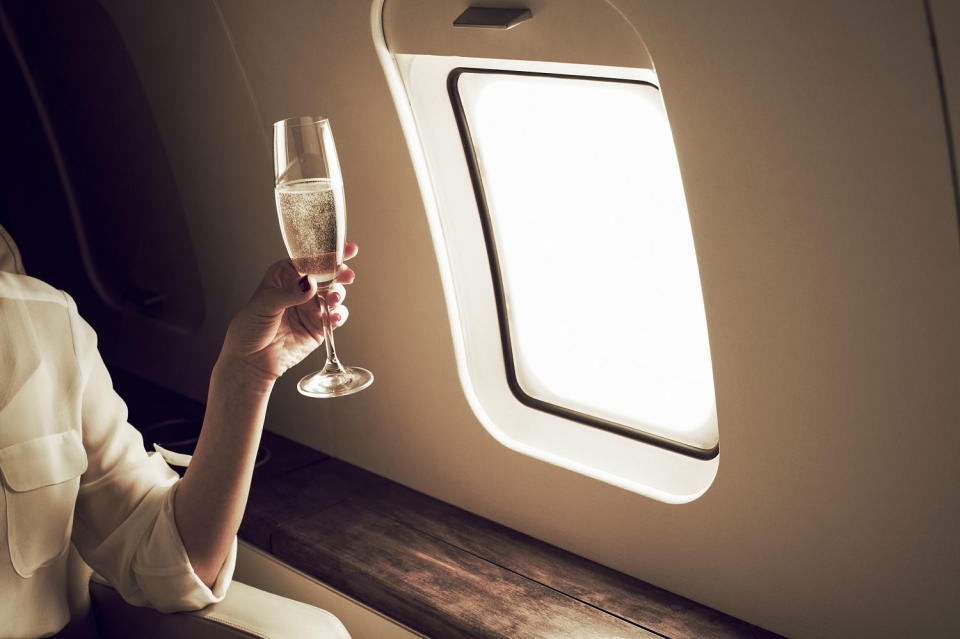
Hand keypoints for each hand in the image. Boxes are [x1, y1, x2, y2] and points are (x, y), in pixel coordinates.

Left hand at [219, 242, 357, 383]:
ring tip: (333, 300)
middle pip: (327, 275)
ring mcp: (311, 307)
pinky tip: (334, 317)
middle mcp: (300, 289)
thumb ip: (288, 293)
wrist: (250, 361)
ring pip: (334, 294)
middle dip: (339, 273)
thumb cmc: (248, 329)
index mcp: (285, 275)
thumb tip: (310, 283)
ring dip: (338, 295)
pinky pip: (335, 316)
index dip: (327, 253)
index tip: (344, 250)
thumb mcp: (264, 305)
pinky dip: (339, 315)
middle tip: (346, 275)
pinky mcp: (319, 326)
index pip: (309, 259)